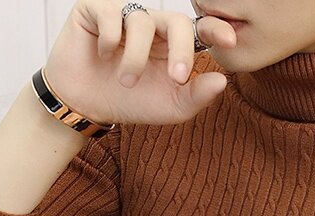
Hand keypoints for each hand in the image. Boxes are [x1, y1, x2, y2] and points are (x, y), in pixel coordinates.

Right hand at [43, 0, 237, 126]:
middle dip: (181, 49)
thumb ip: (196, 96)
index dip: (215, 29)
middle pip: (177, 21)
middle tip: (177, 78)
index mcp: (172, 45)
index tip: (229, 41)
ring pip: (142, 22)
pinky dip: (110, 39)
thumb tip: (223, 81)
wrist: (85, 105)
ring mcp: (124, 14)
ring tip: (126, 81)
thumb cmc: (130, 103)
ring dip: (137, 57)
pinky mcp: (96, 9)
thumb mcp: (169, 107)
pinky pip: (111, 14)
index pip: (198, 29)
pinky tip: (103, 55)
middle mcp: (152, 26)